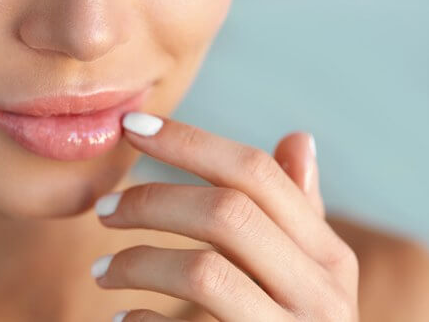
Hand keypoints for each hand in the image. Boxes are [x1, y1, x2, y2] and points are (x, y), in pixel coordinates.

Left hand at [90, 112, 359, 320]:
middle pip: (227, 213)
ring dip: (135, 262)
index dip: (188, 141)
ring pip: (203, 273)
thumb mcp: (309, 275)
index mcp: (328, 257)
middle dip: (151, 200)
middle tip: (102, 209)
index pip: (256, 173)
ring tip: (100, 272)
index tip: (129, 126)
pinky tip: (122, 320)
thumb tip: (297, 137)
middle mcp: (320, 296)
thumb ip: (298, 215)